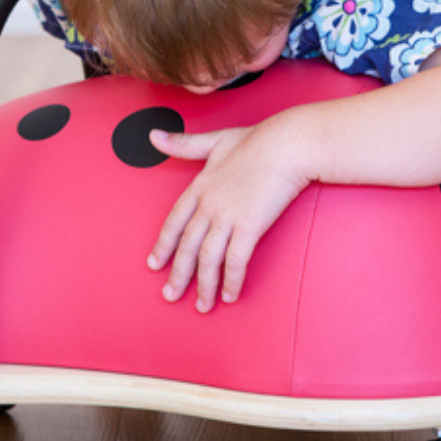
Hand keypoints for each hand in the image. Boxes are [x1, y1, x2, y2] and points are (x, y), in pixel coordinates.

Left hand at [146, 120, 307, 312]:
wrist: (287, 144)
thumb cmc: (257, 140)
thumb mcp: (215, 140)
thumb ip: (184, 144)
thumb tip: (152, 135)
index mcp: (199, 186)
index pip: (174, 222)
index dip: (163, 245)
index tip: (154, 264)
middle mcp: (208, 205)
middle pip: (186, 247)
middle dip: (177, 275)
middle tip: (170, 296)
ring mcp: (227, 217)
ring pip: (208, 260)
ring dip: (204, 286)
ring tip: (202, 306)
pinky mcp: (249, 227)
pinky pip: (235, 261)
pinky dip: (230, 281)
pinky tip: (229, 295)